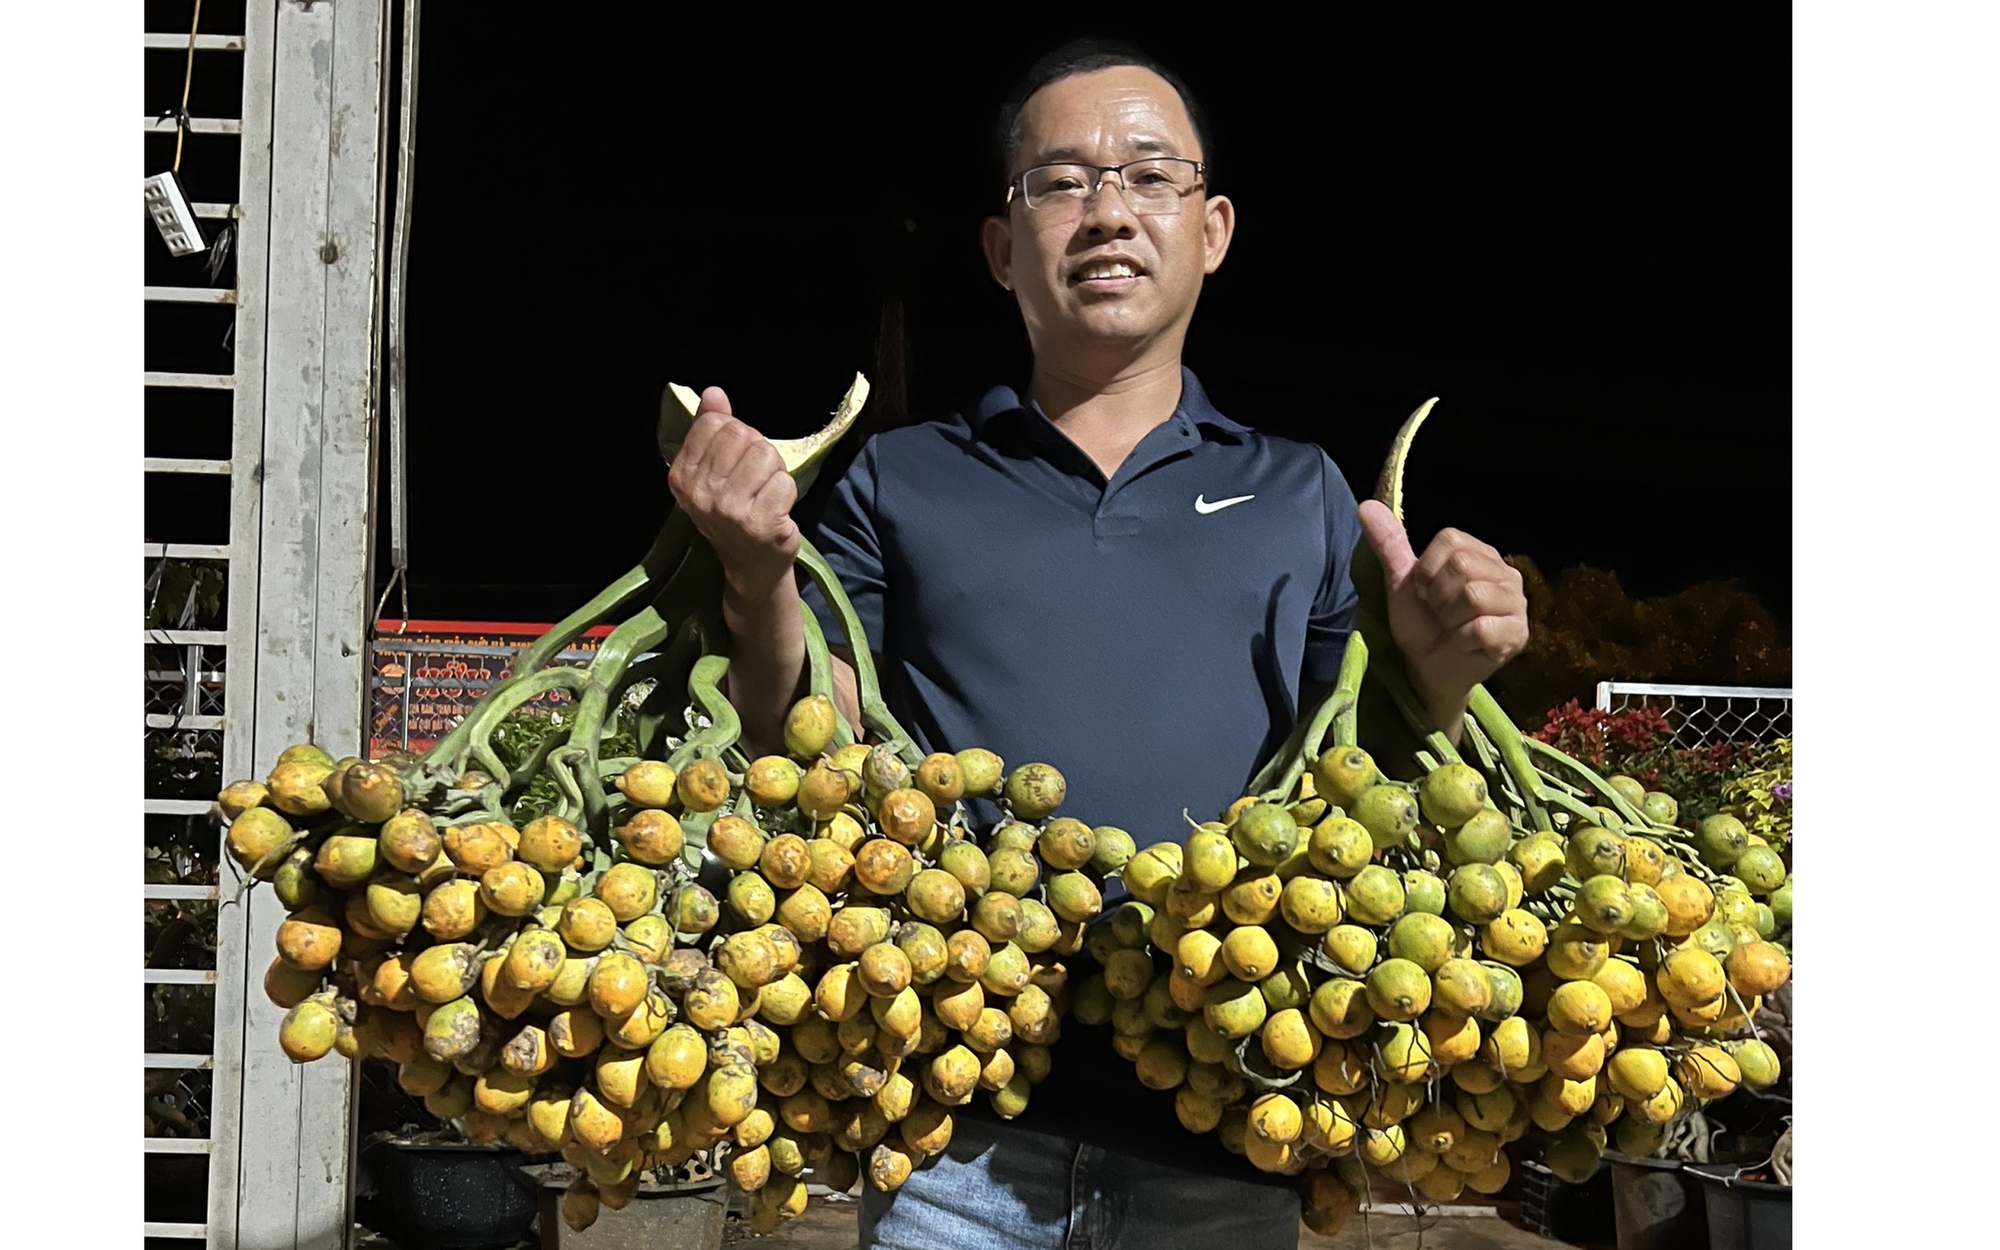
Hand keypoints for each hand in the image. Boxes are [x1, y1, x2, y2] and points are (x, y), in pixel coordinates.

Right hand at [666, 387, 800, 592]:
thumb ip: (712, 429)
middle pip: (742, 435)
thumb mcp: (715, 470)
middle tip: (756, 481)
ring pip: (766, 455)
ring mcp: (727, 510)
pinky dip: (787, 492)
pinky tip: (776, 511)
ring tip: (766, 495)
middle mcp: (699, 493)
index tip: (737, 463)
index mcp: (682, 475)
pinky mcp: (758, 523)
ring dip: (775, 473)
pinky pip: (784, 481)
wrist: (750, 565)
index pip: (716, 423)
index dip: (737, 436)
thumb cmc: (736, 513)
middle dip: (758, 452)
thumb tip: (713, 392)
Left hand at [1357, 499, 1528, 727]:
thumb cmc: (1422, 625)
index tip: (1426, 592)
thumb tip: (1366, 505)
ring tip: (1453, 628)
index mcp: (1480, 554)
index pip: (1450, 540)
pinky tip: (1465, 645)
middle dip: (1438, 596)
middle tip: (1441, 614)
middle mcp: (1505, 573)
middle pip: (1462, 566)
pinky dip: (1462, 640)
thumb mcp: (1401, 582)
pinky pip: (1481, 627)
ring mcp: (1516, 603)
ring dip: (1450, 619)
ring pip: (1472, 595)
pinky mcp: (1518, 634)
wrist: (1427, 669)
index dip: (1427, 570)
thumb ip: (1389, 543)